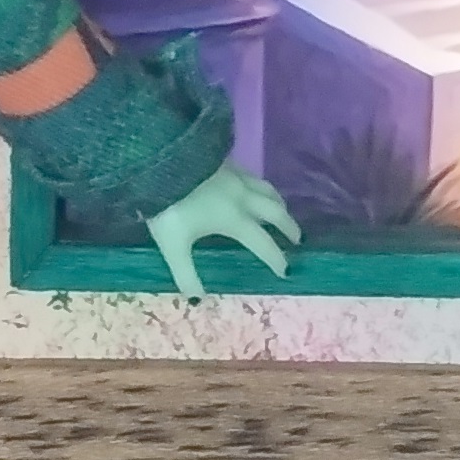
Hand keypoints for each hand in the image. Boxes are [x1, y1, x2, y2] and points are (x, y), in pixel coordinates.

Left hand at [144, 160, 301, 297]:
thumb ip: (186, 273)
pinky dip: (262, 187)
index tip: (286, 271)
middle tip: (297, 238)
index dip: (276, 258)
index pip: (263, 243)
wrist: (161, 160)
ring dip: (278, 204)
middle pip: (275, 212)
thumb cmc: (168, 206)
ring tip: (281, 211)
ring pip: (268, 190)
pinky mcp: (226, 161)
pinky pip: (254, 177)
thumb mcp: (172, 244)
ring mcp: (236, 176)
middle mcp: (243, 197)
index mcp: (234, 219)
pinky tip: (253, 188)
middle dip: (288, 227)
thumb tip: (198, 300)